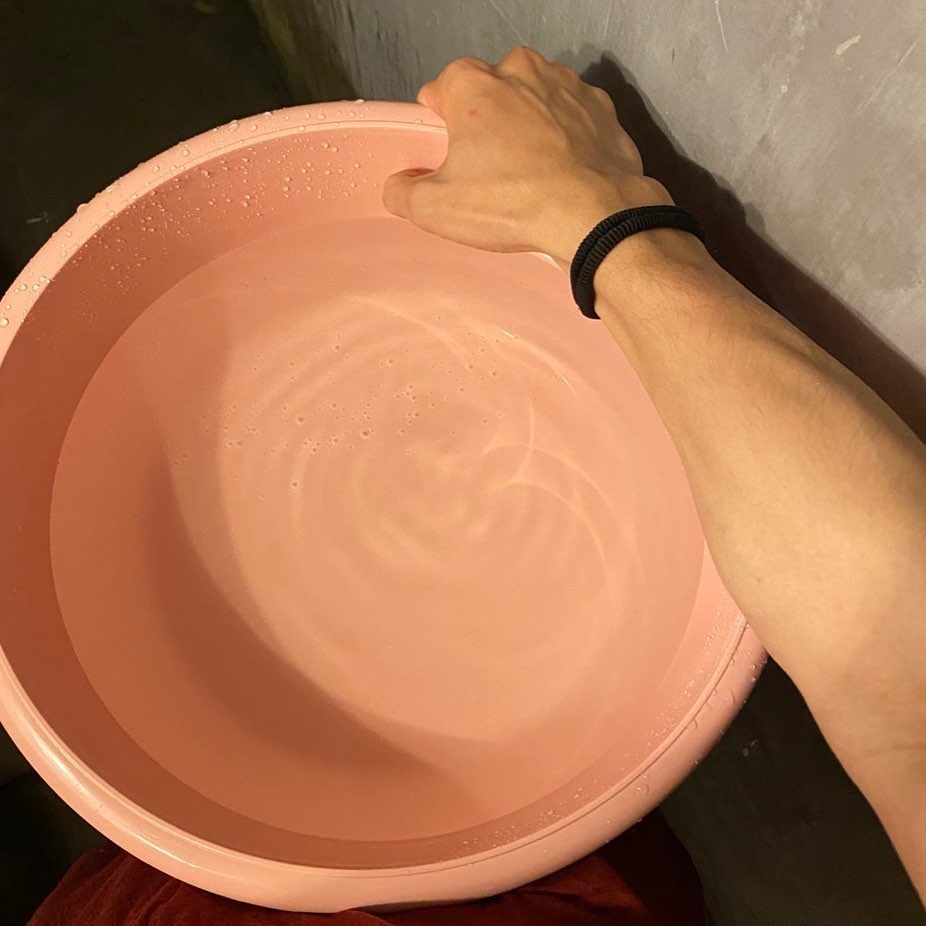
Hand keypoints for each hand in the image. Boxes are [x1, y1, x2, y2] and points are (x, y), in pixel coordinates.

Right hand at [383, 47, 672, 264]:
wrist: (594, 215)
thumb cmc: (514, 203)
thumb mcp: (437, 209)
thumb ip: (403, 194)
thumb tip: (398, 188)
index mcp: (473, 85)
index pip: (440, 89)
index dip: (439, 122)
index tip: (447, 151)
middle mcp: (520, 70)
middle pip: (489, 92)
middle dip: (486, 123)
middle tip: (489, 170)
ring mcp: (565, 84)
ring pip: (532, 100)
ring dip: (527, 127)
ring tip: (528, 174)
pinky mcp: (599, 106)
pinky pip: (570, 117)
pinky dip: (565, 137)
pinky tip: (561, 172)